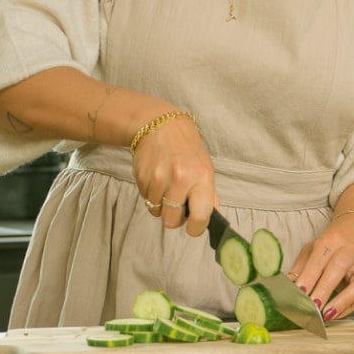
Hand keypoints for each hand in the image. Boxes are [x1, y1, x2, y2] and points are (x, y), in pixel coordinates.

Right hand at [130, 115, 216, 236]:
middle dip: (174, 218)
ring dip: (161, 204)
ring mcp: (158, 177)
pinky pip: (145, 199)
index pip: (200, 216)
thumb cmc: (188, 150)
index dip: (196, 228)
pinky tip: (156, 179)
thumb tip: (213, 219)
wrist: (161, 125)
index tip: (194, 227)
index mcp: (201, 177)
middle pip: (171, 220)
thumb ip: (209, 196)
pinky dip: (151, 194)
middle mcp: (180, 178)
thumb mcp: (206, 169)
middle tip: (177, 205)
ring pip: (156, 211)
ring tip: (166, 186)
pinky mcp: (141, 175)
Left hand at [287, 227, 353, 322]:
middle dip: (324, 289)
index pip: (318, 259)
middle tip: (312, 307)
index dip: (309, 276)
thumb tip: (285, 288)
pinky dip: (348, 307)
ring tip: (326, 315)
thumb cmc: (328, 247)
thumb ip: (299, 268)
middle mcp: (346, 252)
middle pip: (338, 268)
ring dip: (342, 301)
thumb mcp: (310, 250)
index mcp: (328, 242)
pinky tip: (334, 315)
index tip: (299, 292)